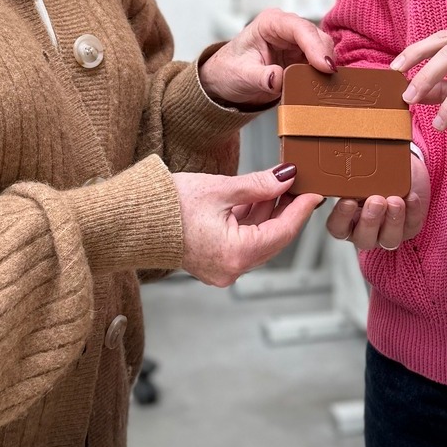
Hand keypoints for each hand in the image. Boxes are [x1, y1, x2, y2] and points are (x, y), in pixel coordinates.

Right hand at [173, 165, 325, 286]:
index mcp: (235, 255)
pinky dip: (251, 220)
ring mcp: (221, 268)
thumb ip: (259, 185)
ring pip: (258, 239)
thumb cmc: (167, 205)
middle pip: (273, 238)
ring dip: (269, 213)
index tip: (316, 192)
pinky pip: (242, 241)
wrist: (130, 218)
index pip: (282, 232)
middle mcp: (231, 269)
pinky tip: (258, 197)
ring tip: (280, 185)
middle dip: (287, 210)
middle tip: (301, 184)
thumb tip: (287, 177)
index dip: (301, 210)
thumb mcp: (220, 189)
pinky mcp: (213, 261)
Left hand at [197, 8, 335, 107]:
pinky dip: (324, 73)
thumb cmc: (230, 70)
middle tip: (329, 79)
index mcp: (270, 23)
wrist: (227, 80)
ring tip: (326, 84)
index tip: (324, 66)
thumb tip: (278, 78)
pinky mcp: (303, 57)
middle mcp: (286, 28)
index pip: (299, 28)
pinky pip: (320, 62)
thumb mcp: (241, 75)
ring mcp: (297, 42)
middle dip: (325, 56)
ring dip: (326, 66)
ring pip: (323, 49)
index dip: (315, 45)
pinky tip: (323, 84)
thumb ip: (260, 77)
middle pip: (317, 36)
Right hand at [325, 149, 429, 251]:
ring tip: (395, 201)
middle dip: (370, 220)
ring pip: (389, 239)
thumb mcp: (360, 174)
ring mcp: (387, 233)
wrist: (398, 168)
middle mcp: (365, 230)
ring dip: (393, 220)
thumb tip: (347, 165)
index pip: (337, 227)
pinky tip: (410, 197)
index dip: (342, 217)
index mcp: (347, 220)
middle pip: (363, 238)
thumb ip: (351, 176)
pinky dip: (412, 212)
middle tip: (375, 201)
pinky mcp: (409, 229)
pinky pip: (411, 226)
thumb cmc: (374, 174)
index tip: (348, 200)